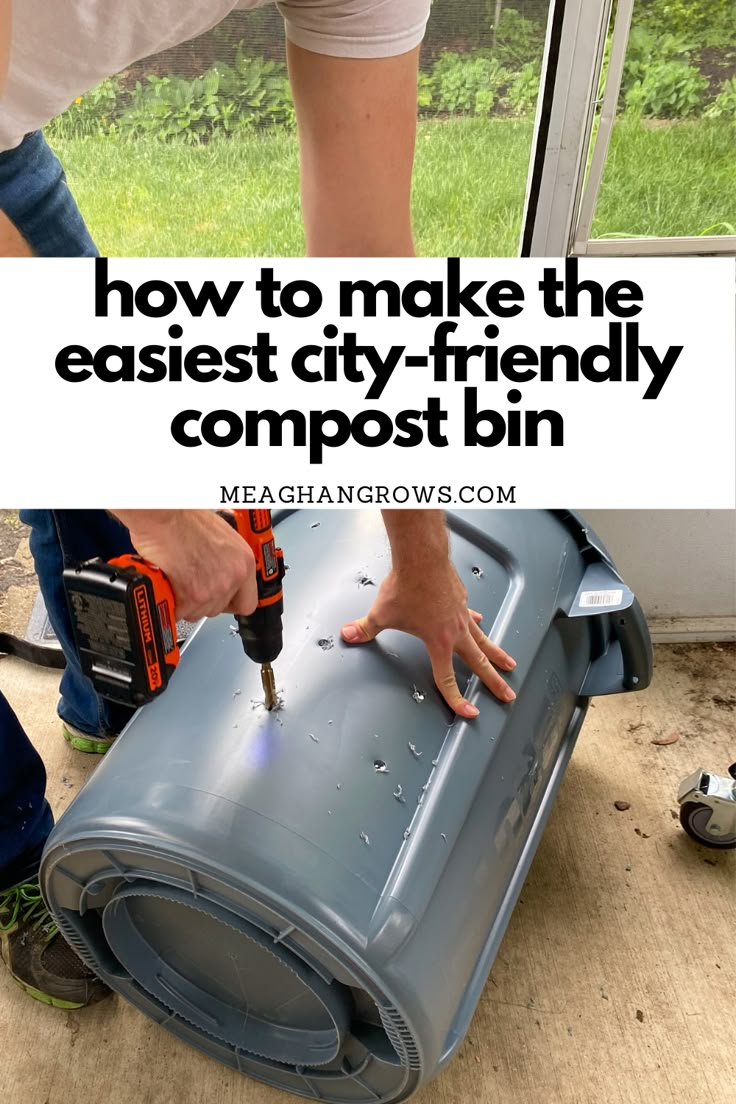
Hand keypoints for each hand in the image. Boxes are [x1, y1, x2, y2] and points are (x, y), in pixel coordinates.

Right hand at [112, 510, 256, 621]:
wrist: (163, 516)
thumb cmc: (185, 519)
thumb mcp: (221, 537)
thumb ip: (226, 561)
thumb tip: (218, 572)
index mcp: (244, 562)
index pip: (248, 602)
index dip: (231, 602)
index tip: (221, 599)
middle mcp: (232, 578)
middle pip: (218, 609)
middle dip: (202, 600)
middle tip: (189, 583)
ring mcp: (212, 589)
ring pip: (198, 612)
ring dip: (185, 603)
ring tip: (176, 580)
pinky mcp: (191, 597)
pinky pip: (179, 612)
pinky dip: (170, 602)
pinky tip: (167, 584)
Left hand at [340, 513, 515, 718]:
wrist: (422, 557)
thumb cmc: (406, 584)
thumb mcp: (381, 613)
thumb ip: (365, 628)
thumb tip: (348, 634)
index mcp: (439, 642)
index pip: (448, 679)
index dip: (457, 700)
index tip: (468, 712)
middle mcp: (456, 631)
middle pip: (479, 663)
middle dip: (494, 682)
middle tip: (508, 694)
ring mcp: (462, 614)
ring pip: (484, 640)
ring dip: (497, 654)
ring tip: (509, 664)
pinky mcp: (462, 599)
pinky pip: (473, 617)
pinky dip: (478, 623)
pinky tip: (482, 623)